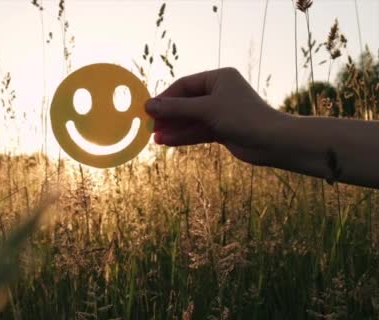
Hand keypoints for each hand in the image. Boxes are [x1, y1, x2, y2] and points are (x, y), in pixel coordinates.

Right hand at [145, 67, 285, 165]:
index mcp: (218, 78)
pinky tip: (168, 142)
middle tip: (149, 126)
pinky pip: (197, 130)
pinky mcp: (222, 129)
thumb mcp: (206, 109)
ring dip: (174, 128)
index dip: (165, 97)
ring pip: (190, 119)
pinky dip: (184, 136)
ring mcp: (220, 111)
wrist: (272, 142)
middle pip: (186, 103)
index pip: (184, 85)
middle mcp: (219, 92)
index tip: (147, 109)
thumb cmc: (243, 117)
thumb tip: (149, 105)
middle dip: (168, 115)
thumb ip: (176, 108)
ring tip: (155, 139)